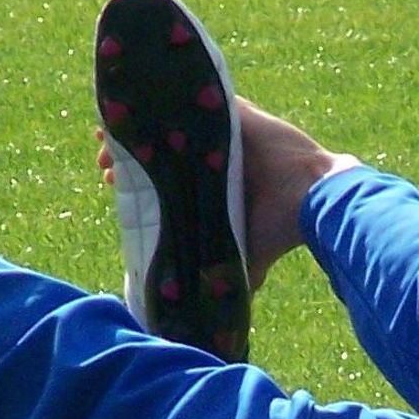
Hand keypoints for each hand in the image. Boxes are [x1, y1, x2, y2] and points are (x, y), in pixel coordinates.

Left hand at [94, 99, 355, 291]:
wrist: (312, 202)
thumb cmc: (281, 231)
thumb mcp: (243, 258)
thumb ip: (224, 279)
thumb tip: (207, 325)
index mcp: (211, 185)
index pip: (163, 176)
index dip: (134, 175)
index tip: (111, 181)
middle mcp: (215, 156)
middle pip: (162, 146)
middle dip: (129, 150)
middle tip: (105, 159)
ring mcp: (226, 132)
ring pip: (174, 120)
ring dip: (143, 123)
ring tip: (109, 129)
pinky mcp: (239, 113)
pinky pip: (201, 95)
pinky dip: (173, 94)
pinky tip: (144, 94)